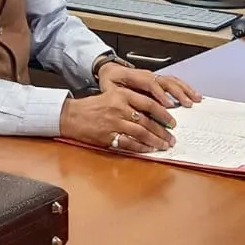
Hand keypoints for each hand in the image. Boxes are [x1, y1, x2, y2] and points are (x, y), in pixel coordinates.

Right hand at [60, 89, 175, 153]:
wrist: (72, 115)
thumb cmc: (92, 106)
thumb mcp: (112, 95)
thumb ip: (131, 100)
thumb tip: (152, 113)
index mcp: (122, 95)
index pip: (149, 104)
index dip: (163, 114)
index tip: (172, 121)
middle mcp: (119, 108)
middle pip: (147, 121)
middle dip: (162, 131)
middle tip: (171, 137)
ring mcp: (114, 123)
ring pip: (141, 133)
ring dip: (155, 141)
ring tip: (164, 145)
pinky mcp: (109, 137)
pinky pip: (129, 144)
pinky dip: (141, 148)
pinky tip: (149, 150)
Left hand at [98, 62, 200, 111]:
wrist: (110, 69)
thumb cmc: (109, 80)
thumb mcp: (108, 88)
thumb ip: (117, 97)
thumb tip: (126, 108)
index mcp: (134, 76)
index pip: (150, 84)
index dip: (161, 95)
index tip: (169, 105)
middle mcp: (147, 75)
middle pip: (166, 81)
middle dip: (178, 93)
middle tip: (187, 104)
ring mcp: (154, 76)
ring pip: (173, 80)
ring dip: (185, 90)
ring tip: (196, 99)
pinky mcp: (158, 79)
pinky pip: (174, 82)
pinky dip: (185, 88)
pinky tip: (194, 95)